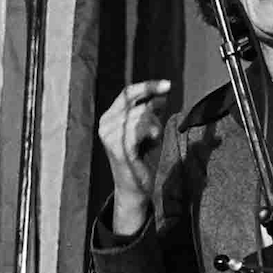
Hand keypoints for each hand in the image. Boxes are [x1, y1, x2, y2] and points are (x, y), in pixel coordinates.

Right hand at [98, 80, 171, 224]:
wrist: (135, 188)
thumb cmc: (142, 158)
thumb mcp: (148, 129)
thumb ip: (151, 110)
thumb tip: (162, 92)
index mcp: (109, 117)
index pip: (127, 93)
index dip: (148, 86)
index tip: (168, 85)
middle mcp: (105, 124)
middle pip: (137, 104)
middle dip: (154, 115)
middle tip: (156, 131)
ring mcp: (109, 136)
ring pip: (140, 115)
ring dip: (154, 126)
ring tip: (152, 140)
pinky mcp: (118, 148)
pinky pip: (140, 128)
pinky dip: (152, 132)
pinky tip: (153, 140)